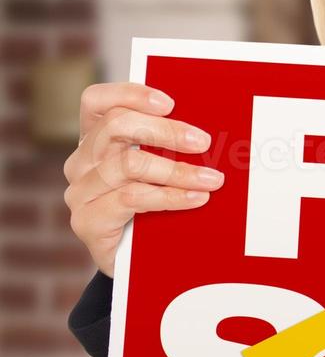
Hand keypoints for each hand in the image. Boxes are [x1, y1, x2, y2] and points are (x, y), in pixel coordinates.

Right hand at [63, 82, 220, 276]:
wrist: (136, 261)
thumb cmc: (152, 204)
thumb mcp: (160, 167)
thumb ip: (169, 145)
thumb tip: (212, 127)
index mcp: (96, 138)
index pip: (97, 101)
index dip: (130, 94)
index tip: (170, 102)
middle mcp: (81, 161)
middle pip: (116, 126)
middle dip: (166, 131)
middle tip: (203, 141)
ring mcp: (81, 191)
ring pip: (130, 165)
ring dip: (178, 171)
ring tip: (212, 179)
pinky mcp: (87, 221)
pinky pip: (132, 198)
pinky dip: (170, 196)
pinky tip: (195, 198)